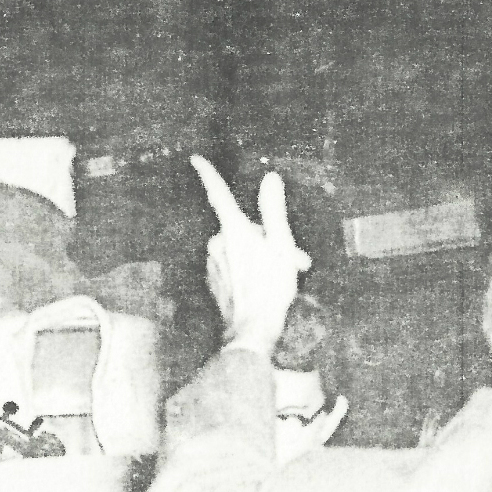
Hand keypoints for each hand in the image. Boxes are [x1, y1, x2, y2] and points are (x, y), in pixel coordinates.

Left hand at [193, 155, 306, 355]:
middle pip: (242, 230)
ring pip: (238, 250)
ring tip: (280, 278)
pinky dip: (247, 271)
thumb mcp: (281, 246)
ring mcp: (212, 262)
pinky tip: (263, 287)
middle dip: (266, 240)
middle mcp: (217, 243)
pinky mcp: (212, 280)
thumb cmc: (270, 290)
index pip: (218, 194)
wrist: (251, 331)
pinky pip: (231, 267)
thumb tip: (270, 179)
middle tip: (294, 262)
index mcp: (234, 230)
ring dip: (259, 257)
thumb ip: (273, 210)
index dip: (208, 175)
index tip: (196, 160)